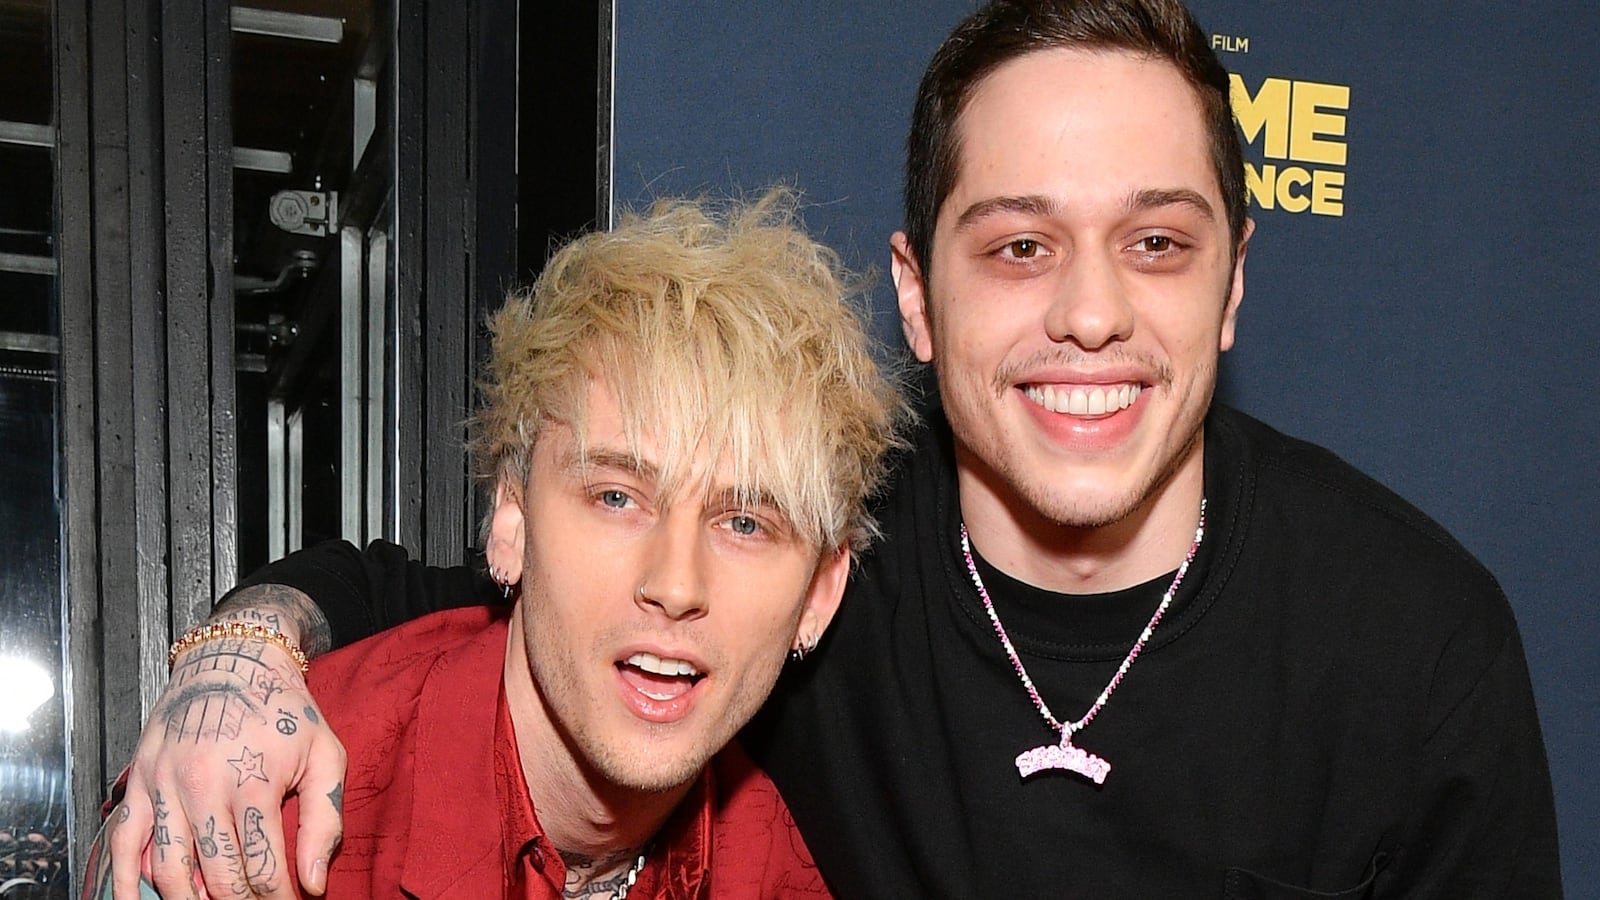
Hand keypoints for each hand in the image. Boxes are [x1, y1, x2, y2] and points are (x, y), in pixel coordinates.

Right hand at [109, 635, 345, 898]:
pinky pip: (123, 844)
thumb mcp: (325, 755)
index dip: (278, 899)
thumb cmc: (285, 710)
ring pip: (170, 870)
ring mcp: (165, 785)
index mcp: (254, 781)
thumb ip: (324, 820)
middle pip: (217, 877)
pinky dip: (127, 883)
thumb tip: (313, 883)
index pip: (263, 868)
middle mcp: (204, 786)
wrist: (233, 658)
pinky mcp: (139, 782)